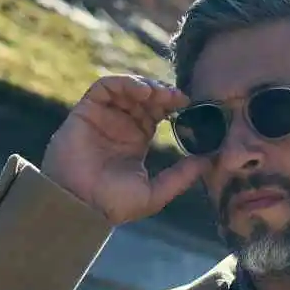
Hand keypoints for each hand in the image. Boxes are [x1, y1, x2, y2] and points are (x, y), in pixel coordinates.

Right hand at [41, 76, 209, 224]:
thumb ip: (181, 178)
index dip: (171, 104)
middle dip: (162, 93)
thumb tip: (208, 162)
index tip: (187, 103)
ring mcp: (102, 117)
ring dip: (145, 86)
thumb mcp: (155, 194)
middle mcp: (120, 125)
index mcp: (135, 140)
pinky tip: (140, 92)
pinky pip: (104, 87)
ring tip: (157, 94)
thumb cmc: (113, 205)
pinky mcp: (86, 111)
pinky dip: (124, 83)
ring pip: (127, 88)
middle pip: (144, 98)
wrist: (80, 206)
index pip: (156, 113)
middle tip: (176, 97)